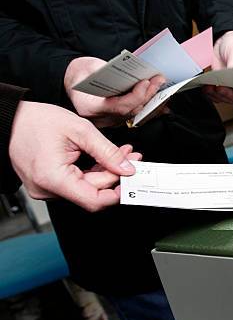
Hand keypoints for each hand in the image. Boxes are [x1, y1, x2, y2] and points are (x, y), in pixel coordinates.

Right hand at [9, 101, 141, 211]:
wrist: (10, 119)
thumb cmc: (35, 121)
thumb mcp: (80, 130)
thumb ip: (107, 152)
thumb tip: (127, 168)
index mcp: (53, 179)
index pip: (93, 200)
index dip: (117, 192)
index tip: (132, 180)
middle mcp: (48, 189)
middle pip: (93, 191)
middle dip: (116, 174)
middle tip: (132, 157)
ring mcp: (47, 188)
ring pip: (86, 187)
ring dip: (106, 171)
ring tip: (120, 153)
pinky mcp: (48, 183)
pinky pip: (76, 182)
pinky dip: (92, 170)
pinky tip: (103, 158)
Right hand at [64, 57, 165, 127]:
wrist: (73, 81)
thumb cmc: (80, 73)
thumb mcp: (90, 67)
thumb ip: (109, 71)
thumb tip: (133, 72)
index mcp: (89, 107)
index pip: (118, 106)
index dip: (135, 95)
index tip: (145, 82)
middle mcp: (100, 118)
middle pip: (131, 110)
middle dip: (148, 95)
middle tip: (158, 80)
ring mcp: (110, 121)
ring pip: (136, 114)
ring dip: (152, 100)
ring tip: (162, 87)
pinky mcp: (118, 119)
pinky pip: (137, 115)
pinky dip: (150, 108)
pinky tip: (162, 103)